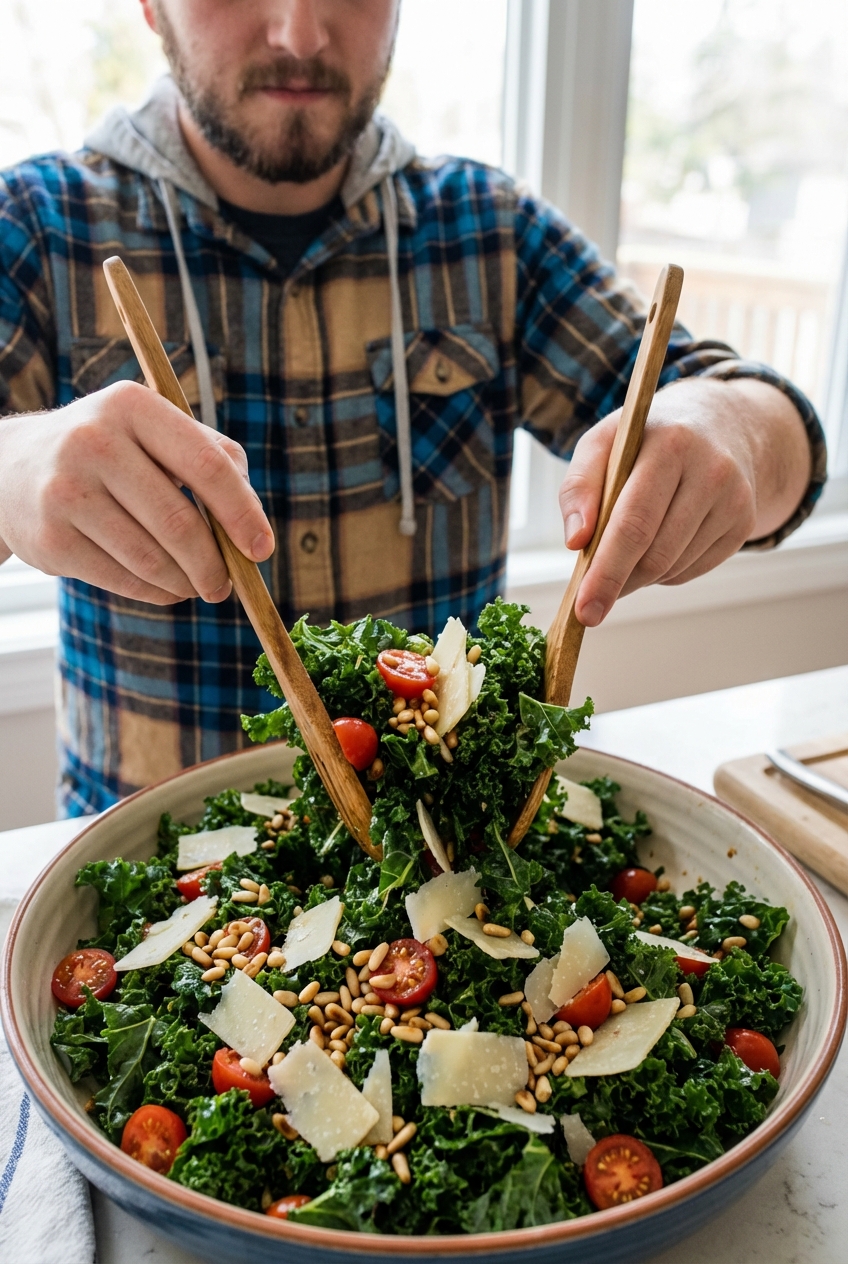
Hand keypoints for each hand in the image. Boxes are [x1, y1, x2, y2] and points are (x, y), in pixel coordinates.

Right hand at [0, 381, 273, 603]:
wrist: (11, 469)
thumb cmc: (109, 452)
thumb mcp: (153, 431)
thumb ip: (211, 458)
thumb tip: (252, 521)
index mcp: (132, 406)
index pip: (206, 466)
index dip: (242, 513)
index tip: (261, 549)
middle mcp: (94, 441)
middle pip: (179, 522)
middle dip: (213, 565)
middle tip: (226, 585)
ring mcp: (66, 490)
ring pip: (151, 558)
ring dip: (185, 582)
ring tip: (197, 585)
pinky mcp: (51, 538)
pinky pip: (122, 579)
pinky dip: (155, 592)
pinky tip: (166, 588)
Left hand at [558, 377, 811, 626]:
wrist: (721, 423)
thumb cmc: (647, 438)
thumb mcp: (604, 441)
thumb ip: (578, 486)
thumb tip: (576, 541)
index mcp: (670, 444)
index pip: (634, 523)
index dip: (606, 572)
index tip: (584, 610)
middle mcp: (711, 470)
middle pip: (655, 554)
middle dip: (616, 584)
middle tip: (590, 604)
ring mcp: (734, 499)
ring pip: (672, 567)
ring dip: (638, 575)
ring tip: (624, 552)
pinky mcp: (744, 523)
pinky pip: (690, 571)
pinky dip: (663, 572)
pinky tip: (657, 545)